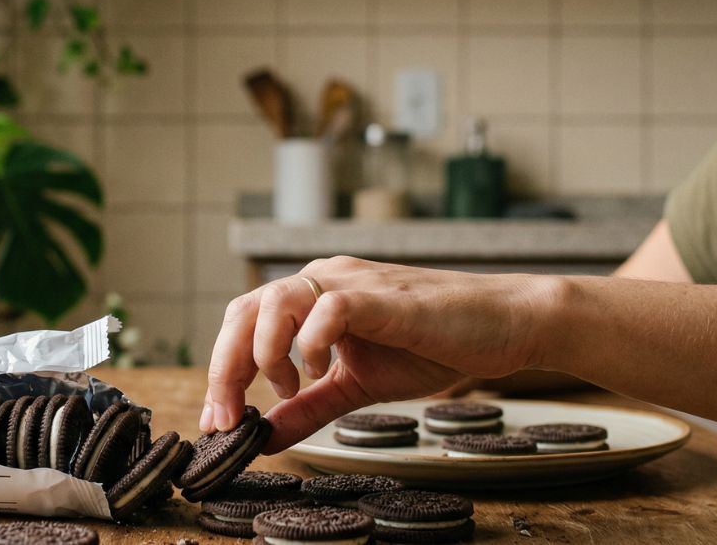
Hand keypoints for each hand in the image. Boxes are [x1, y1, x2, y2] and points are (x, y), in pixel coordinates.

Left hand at [201, 256, 552, 451]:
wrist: (499, 327)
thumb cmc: (433, 345)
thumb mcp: (356, 385)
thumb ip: (309, 406)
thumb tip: (263, 436)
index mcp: (313, 297)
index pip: (245, 321)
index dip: (222, 370)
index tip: (218, 422)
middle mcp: (324, 279)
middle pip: (245, 310)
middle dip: (226, 369)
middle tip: (227, 419)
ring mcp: (350, 283)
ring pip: (274, 301)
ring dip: (265, 354)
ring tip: (287, 388)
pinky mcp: (380, 296)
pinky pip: (326, 308)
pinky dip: (310, 343)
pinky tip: (319, 371)